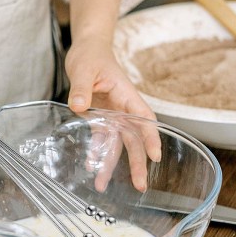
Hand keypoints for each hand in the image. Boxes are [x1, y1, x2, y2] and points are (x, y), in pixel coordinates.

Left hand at [64, 35, 160, 191]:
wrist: (87, 51)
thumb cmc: (91, 56)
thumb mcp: (84, 69)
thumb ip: (82, 88)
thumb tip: (79, 106)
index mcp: (126, 95)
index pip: (143, 118)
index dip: (150, 137)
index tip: (155, 156)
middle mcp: (122, 108)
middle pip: (133, 138)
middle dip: (137, 162)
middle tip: (140, 185)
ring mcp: (112, 114)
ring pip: (116, 143)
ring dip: (111, 163)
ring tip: (102, 184)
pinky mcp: (99, 116)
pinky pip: (101, 137)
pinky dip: (97, 151)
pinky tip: (92, 165)